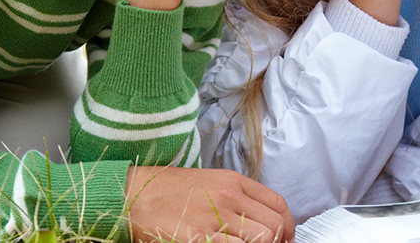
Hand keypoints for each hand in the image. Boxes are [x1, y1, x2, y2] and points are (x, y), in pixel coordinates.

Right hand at [125, 166, 293, 242]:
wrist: (130, 195)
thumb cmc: (166, 192)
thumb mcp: (208, 184)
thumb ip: (236, 199)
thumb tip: (259, 220)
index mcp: (233, 182)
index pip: (278, 205)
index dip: (288, 228)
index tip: (286, 240)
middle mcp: (229, 196)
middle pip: (274, 226)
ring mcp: (215, 216)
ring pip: (262, 239)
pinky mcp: (199, 236)